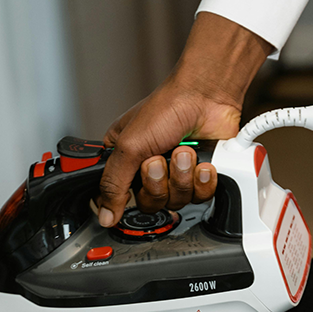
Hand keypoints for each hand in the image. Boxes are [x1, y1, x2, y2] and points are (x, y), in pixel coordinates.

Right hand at [97, 12, 271, 226]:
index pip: (118, 196)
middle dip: (158, 183)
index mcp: (126, 159)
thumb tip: (104, 214)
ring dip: (181, 176)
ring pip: (177, 201)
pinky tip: (202, 162)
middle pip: (150, 203)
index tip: (131, 192)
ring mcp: (177, 173)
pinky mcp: (200, 175)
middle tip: (159, 159)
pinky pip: (201, 196)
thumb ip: (113, 183)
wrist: (208, 97)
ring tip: (184, 152)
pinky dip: (202, 179)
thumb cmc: (168, 107)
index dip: (125, 200)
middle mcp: (150, 169)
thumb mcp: (129, 145)